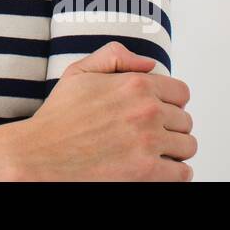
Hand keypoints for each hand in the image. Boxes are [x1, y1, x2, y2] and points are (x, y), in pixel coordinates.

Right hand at [12, 41, 195, 180]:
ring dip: (175, 149)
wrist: (41, 154)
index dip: (170, 102)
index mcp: (135, 84)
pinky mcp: (146, 172)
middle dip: (171, 126)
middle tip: (151, 133)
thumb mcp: (79, 72)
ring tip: (155, 151)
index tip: (159, 111)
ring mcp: (147, 142)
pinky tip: (159, 168)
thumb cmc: (59, 117)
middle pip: (185, 120)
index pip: (181, 93)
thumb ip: (115, 56)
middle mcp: (146, 111)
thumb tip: (148, 63)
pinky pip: (183, 172)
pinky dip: (175, 172)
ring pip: (188, 146)